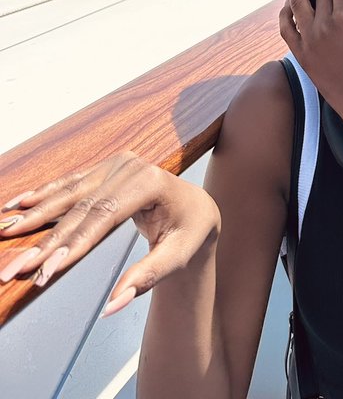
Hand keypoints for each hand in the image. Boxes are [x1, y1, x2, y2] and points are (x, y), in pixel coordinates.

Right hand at [0, 153, 219, 313]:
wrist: (198, 207)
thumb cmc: (191, 231)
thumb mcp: (178, 256)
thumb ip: (146, 278)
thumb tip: (113, 304)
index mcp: (150, 183)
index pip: (103, 217)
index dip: (72, 245)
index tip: (45, 270)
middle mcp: (130, 167)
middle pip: (80, 208)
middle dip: (44, 240)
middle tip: (13, 267)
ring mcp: (117, 164)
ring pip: (69, 194)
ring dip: (35, 216)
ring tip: (5, 232)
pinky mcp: (107, 168)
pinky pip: (71, 183)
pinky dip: (44, 195)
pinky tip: (19, 204)